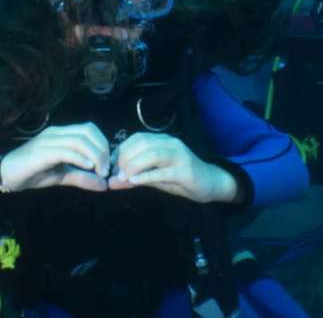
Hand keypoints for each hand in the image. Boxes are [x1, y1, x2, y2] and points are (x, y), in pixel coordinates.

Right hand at [0, 122, 110, 193]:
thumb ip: (82, 177)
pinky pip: (66, 151)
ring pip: (79, 140)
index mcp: (61, 134)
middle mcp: (55, 133)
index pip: (89, 129)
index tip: (106, 165)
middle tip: (105, 170)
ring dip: (95, 156)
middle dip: (102, 150)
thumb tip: (104, 185)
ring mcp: (47, 140)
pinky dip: (81, 159)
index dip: (103, 144)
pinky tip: (88, 168)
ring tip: (99, 172)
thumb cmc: (31, 173)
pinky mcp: (41, 152)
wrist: (4, 175)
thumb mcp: (61, 176)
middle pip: (88, 131)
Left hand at [108, 133, 238, 203]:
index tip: (111, 166)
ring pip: (151, 154)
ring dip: (133, 166)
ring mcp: (179, 156)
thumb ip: (135, 177)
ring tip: (123, 177)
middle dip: (124, 158)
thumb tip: (111, 183)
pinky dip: (146, 175)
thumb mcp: (155, 178)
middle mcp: (171, 144)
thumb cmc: (181, 179)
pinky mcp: (184, 171)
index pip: (136, 139)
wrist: (211, 183)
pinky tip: (134, 181)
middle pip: (142, 144)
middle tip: (116, 174)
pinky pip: (162, 171)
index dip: (121, 150)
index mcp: (162, 141)